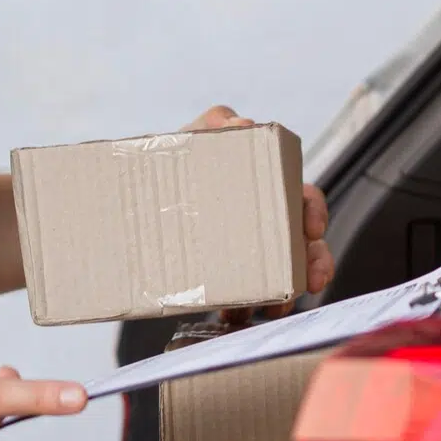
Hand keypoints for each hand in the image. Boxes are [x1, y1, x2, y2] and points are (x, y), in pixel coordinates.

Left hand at [180, 106, 335, 320]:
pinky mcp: (231, 272)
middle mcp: (265, 216)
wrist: (127, 208)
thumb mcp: (186, 140)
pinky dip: (247, 305)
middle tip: (311, 278)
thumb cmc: (164, 166)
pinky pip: (251, 292)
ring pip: (285, 270)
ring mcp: (250, 246)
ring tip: (277, 308)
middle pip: (300, 243)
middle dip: (313, 259)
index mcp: (263, 187)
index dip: (313, 211)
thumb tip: (240, 123)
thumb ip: (211, 126)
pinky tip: (235, 316)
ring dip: (288, 290)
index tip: (312, 228)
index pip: (302, 196)